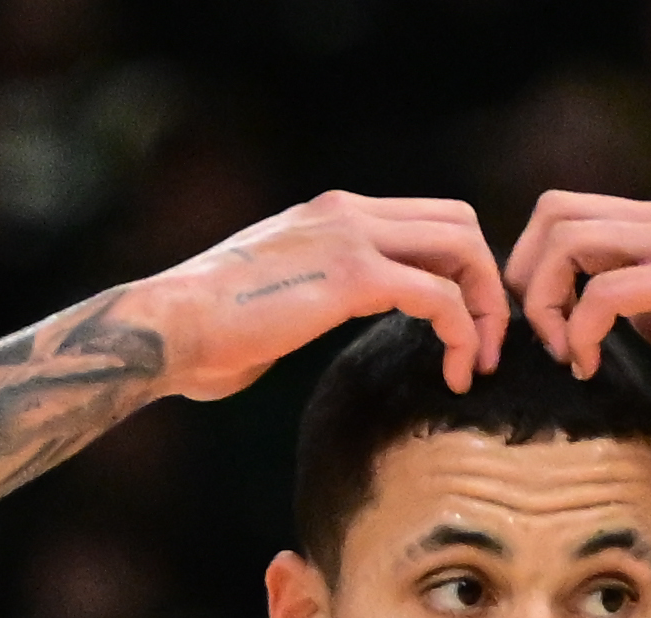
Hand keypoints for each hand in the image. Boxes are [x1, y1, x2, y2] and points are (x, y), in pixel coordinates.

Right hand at [131, 191, 509, 401]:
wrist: (164, 330)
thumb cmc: (204, 335)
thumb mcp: (273, 299)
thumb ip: (311, 297)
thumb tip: (311, 323)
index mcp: (330, 214)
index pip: (427, 219)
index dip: (460, 270)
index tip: (463, 327)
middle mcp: (345, 212)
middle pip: (458, 223)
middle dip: (485, 284)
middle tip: (485, 347)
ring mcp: (350, 236)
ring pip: (462, 249)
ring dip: (486, 310)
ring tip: (477, 365)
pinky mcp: (352, 276)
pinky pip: (439, 295)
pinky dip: (464, 334)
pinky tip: (456, 373)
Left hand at [504, 192, 650, 431]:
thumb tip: (610, 317)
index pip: (569, 212)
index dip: (536, 266)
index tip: (545, 328)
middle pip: (554, 213)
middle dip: (526, 280)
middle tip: (539, 342)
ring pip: (569, 240)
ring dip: (545, 304)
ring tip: (565, 356)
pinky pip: (605, 290)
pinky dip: (577, 330)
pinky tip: (589, 366)